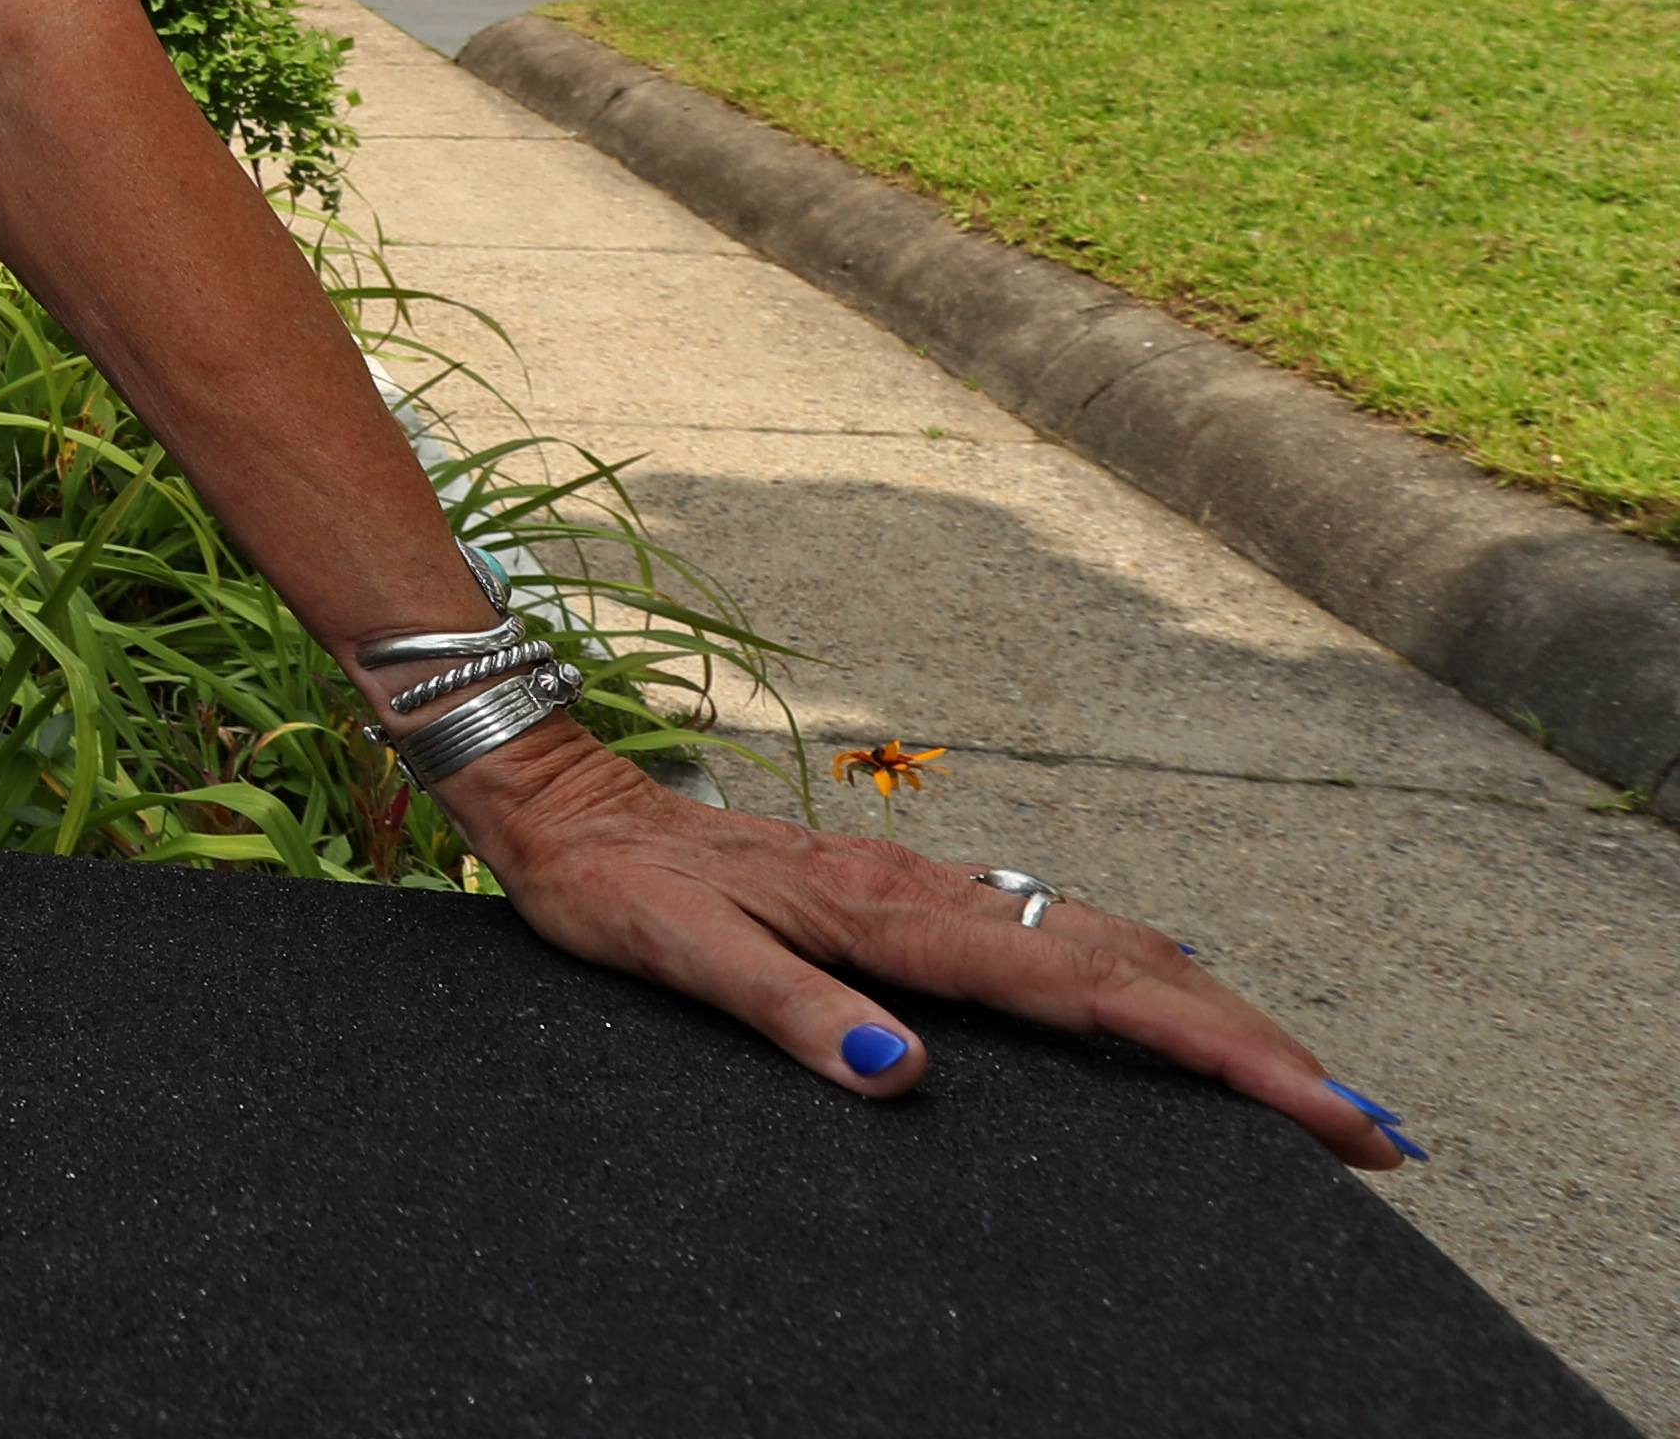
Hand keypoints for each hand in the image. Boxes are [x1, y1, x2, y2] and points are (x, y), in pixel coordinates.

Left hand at [444, 725, 1416, 1172]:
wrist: (559, 801)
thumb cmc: (612, 888)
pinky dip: (1140, 981)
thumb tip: (897, 1076)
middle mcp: (931, 897)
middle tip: (1372, 1129)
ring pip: (1104, 947)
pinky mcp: (902, 895)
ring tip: (1308, 1086)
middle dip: (1259, 1046)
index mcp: (896, 919)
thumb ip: (785, 1011)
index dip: (1220, 1054)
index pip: (1093, 995)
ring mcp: (924, 891)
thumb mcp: (674, 954)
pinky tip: (1165, 1009)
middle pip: (1132, 969)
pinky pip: (1053, 939)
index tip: (1323, 1110)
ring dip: (1214, 1013)